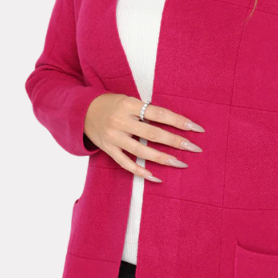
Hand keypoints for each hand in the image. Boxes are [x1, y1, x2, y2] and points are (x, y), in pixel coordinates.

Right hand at [83, 94, 203, 182]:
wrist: (82, 111)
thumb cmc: (111, 104)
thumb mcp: (128, 100)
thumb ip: (146, 110)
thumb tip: (173, 122)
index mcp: (129, 104)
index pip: (159, 113)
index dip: (179, 121)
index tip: (196, 128)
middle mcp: (121, 121)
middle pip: (153, 134)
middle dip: (176, 141)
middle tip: (194, 148)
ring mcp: (114, 137)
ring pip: (142, 152)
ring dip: (163, 159)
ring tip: (181, 163)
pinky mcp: (108, 150)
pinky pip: (126, 164)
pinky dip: (141, 172)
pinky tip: (156, 177)